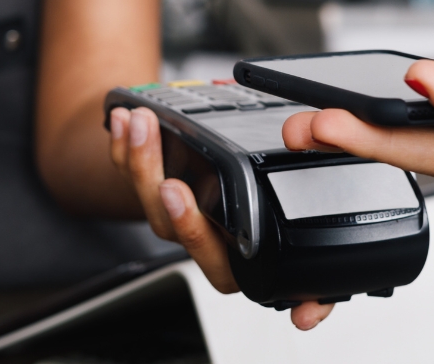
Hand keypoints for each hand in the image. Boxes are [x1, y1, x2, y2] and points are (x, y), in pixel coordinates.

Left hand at [107, 106, 334, 329]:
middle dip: (158, 184)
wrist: (242, 186)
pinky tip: (121, 119)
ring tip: (140, 123)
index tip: (178, 192)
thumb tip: (311, 314)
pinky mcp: (152, 191)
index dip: (192, 227)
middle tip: (161, 163)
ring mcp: (173, 217)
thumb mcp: (300, 249)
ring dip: (140, 157)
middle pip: (169, 223)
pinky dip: (122, 146)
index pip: (208, 254)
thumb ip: (312, 293)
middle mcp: (200, 241)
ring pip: (147, 197)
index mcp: (233, 259)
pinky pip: (128, 173)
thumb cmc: (273, 213)